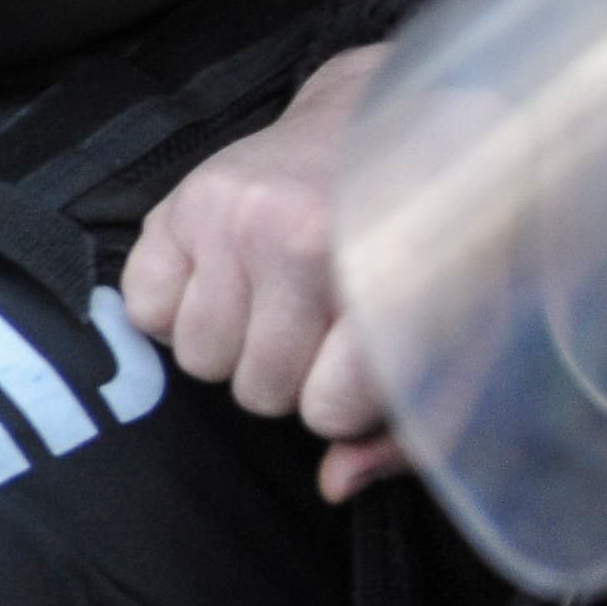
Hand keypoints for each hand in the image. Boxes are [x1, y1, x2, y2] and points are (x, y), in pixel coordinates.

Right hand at [122, 46, 406, 499]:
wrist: (394, 119)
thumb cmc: (434, 244)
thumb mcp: (460, 336)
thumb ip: (410, 426)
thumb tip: (333, 486)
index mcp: (390, 276)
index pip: (326, 410)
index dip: (345, 403)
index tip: (366, 363)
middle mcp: (306, 243)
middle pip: (261, 391)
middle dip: (291, 375)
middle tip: (320, 326)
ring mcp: (236, 218)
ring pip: (201, 359)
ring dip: (236, 346)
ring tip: (273, 301)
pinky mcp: (183, 201)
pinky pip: (146, 311)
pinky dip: (178, 310)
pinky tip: (225, 278)